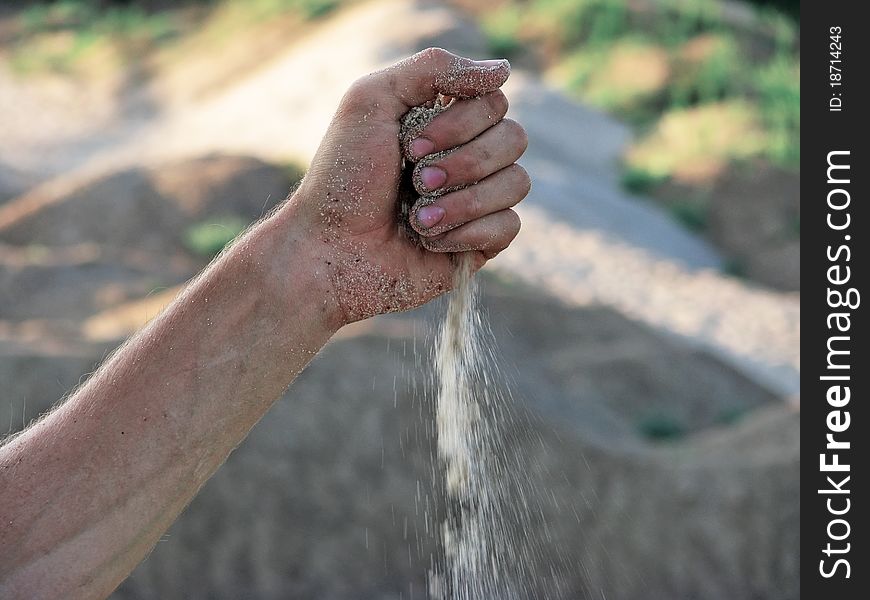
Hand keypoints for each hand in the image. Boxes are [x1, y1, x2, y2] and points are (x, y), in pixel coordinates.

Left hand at [289, 48, 529, 324]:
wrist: (330, 252)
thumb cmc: (342, 178)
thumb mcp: (372, 100)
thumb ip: (433, 68)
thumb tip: (503, 69)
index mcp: (443, 121)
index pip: (494, 103)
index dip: (461, 123)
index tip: (410, 145)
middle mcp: (465, 158)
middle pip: (514, 139)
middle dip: (463, 162)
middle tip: (415, 178)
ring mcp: (476, 203)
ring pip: (517, 183)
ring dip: (462, 201)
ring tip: (418, 218)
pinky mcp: (479, 245)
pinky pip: (509, 227)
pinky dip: (467, 233)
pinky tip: (430, 242)